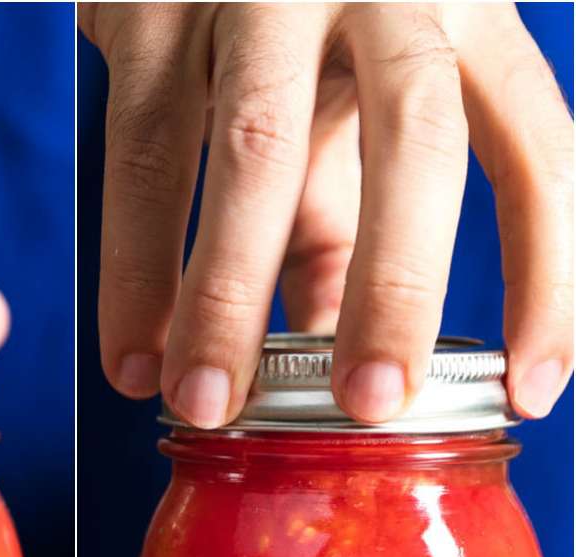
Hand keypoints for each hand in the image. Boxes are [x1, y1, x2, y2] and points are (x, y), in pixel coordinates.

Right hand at [79, 2, 572, 425]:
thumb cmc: (277, 14)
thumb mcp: (343, 93)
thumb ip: (342, 209)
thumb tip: (324, 339)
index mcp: (458, 15)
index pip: (532, 149)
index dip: (545, 276)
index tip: (530, 390)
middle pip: (416, 138)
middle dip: (397, 285)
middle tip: (368, 404)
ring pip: (258, 151)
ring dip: (229, 293)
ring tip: (207, 400)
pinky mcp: (152, 6)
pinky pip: (140, 151)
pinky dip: (134, 266)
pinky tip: (133, 352)